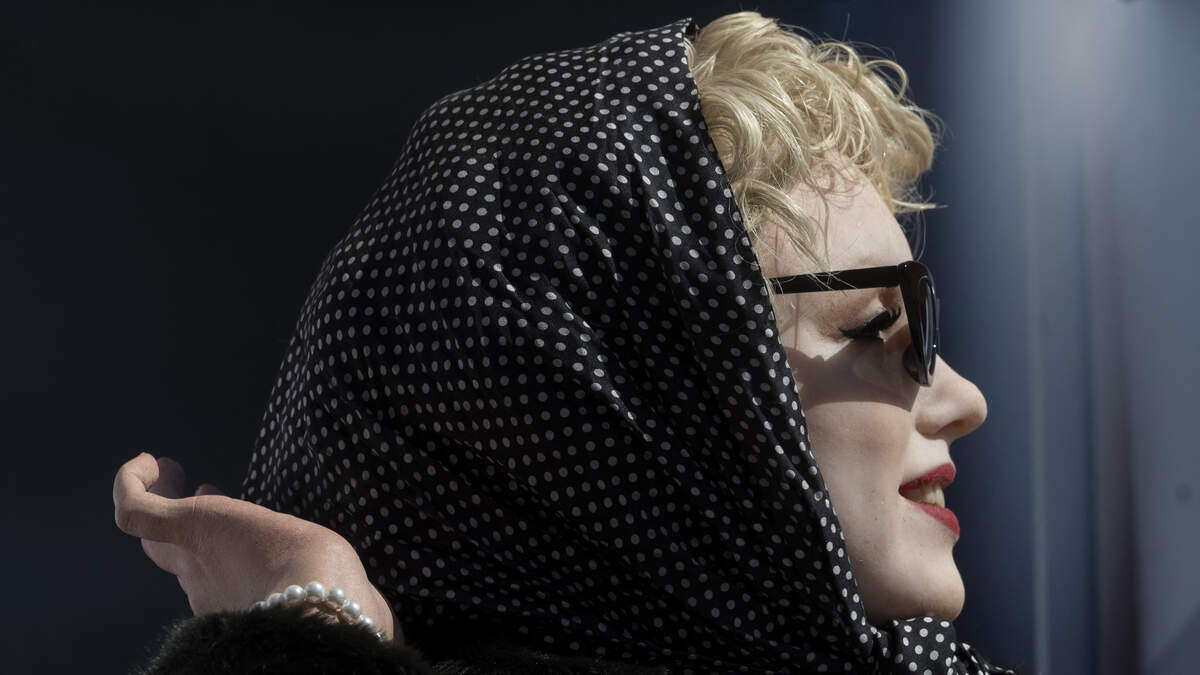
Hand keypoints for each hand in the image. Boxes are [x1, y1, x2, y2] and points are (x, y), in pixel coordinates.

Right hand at [113, 452, 396, 640]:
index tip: (229, 508)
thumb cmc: (341, 603)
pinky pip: (135, 509)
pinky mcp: (191, 528)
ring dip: (152, 496)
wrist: (321, 606)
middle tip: (197, 485)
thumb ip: (353, 606)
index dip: (214, 545)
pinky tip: (151, 459)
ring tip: (163, 465)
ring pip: (150, 530)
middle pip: (173, 554)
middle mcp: (210, 584)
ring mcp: (195, 558)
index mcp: (243, 603)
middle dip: (178, 522)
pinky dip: (132, 484)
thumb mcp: (344, 601)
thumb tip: (388, 622)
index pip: (215, 574)